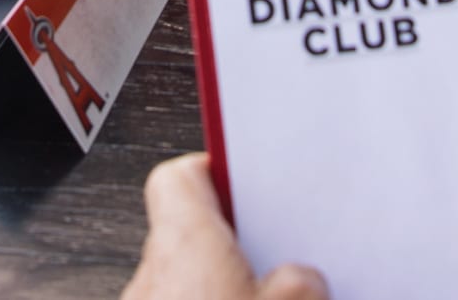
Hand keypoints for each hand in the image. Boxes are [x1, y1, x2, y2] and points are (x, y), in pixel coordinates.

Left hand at [122, 154, 329, 299]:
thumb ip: (298, 284)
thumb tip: (303, 280)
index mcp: (184, 243)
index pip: (180, 176)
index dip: (214, 170)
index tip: (247, 177)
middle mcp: (154, 272)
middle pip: (189, 231)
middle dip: (233, 241)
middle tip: (275, 251)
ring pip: (185, 277)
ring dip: (222, 281)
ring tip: (271, 292)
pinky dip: (210, 299)